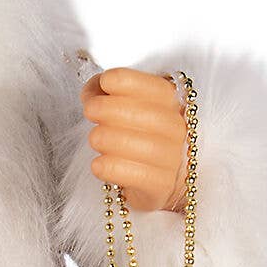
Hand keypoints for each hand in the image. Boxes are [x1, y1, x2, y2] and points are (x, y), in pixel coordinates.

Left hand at [84, 68, 188, 211]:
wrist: (157, 178)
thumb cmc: (137, 137)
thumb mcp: (126, 107)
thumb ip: (106, 93)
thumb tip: (92, 90)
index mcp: (172, 103)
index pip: (154, 88)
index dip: (126, 81)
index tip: (105, 82)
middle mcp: (177, 129)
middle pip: (146, 115)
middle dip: (110, 108)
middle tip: (90, 111)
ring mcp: (171, 159)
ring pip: (142, 146)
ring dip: (109, 138)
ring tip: (95, 138)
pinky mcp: (160, 186)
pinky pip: (136, 176)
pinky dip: (111, 168)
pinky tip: (98, 164)